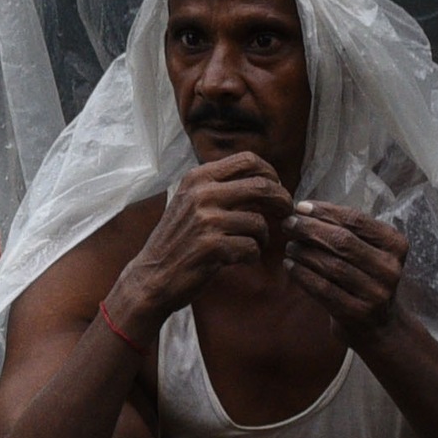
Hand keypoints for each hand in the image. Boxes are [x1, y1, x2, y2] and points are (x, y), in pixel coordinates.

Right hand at [110, 150, 288, 330]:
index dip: (270, 173)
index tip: (276, 188)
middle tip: (286, 212)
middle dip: (282, 200)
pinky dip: (252, 255)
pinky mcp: (211, 247)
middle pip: (262, 186)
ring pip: (259, 222)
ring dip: (263, 237)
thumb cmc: (178, 241)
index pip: (248, 160)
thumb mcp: (191, 202)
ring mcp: (205, 220)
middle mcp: (201, 194)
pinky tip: (240, 259)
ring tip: (252, 244)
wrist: (151, 277)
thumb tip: (266, 179)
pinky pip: (251, 247)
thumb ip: (220, 187)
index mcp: (197, 178)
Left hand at [285, 202, 407, 343]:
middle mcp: (389, 268)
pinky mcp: (357, 312)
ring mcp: (376, 292)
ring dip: (303, 252)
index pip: (356, 220)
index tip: (300, 207)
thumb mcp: (367, 251)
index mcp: (395, 245)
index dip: (325, 211)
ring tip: (289, 246)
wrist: (379, 325)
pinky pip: (323, 289)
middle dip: (310, 229)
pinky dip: (302, 274)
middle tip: (288, 224)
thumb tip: (303, 209)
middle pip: (342, 241)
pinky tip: (289, 265)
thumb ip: (345, 230)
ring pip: (331, 265)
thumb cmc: (365, 278)